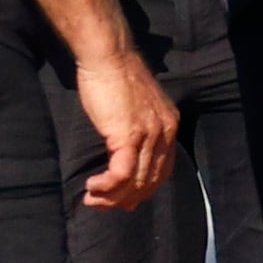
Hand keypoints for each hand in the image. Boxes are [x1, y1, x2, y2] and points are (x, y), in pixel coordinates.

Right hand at [70, 44, 180, 212]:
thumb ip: (138, 129)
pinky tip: (93, 186)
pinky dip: (107, 185)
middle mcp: (165, 132)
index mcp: (169, 125)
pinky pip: (121, 174)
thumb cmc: (115, 77)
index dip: (144, 190)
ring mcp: (149, 134)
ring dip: (112, 197)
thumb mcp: (136, 107)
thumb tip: (127, 154)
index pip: (163, 170)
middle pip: (151, 180)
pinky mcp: (128, 135)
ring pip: (136, 181)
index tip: (125, 202)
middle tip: (103, 205)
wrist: (108, 56)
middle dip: (126, 199)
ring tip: (92, 199)